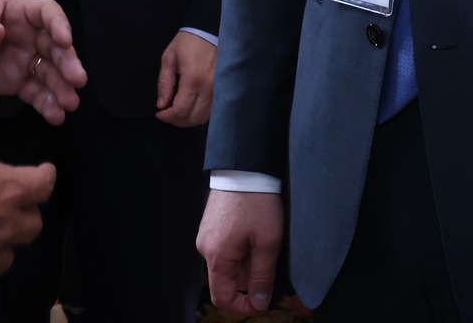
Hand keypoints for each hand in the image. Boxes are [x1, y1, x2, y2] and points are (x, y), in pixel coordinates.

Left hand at [0, 0, 86, 123]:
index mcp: (15, 9)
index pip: (45, 12)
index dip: (58, 24)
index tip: (65, 40)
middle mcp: (27, 33)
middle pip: (53, 45)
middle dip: (66, 62)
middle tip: (76, 80)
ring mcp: (23, 58)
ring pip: (49, 72)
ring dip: (61, 87)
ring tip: (69, 104)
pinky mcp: (15, 81)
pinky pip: (35, 92)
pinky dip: (46, 104)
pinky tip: (55, 115)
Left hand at [155, 31, 216, 127]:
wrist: (209, 31)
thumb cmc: (188, 42)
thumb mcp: (169, 58)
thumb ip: (164, 83)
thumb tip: (161, 104)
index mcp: (193, 79)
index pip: (180, 109)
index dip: (168, 116)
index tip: (159, 113)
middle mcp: (208, 88)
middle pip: (192, 118)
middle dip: (176, 120)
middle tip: (167, 114)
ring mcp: (217, 90)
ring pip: (203, 117)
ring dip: (188, 120)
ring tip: (178, 112)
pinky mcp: (222, 89)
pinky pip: (211, 111)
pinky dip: (199, 114)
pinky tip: (191, 107)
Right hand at [197, 187, 282, 316]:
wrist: (244, 167)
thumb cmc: (257, 203)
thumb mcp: (267, 242)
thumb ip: (262, 277)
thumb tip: (258, 303)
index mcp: (217, 257)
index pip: (222, 297)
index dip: (242, 306)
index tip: (261, 300)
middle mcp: (204, 249)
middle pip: (226, 279)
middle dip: (249, 276)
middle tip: (267, 255)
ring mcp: (205, 236)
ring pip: (227, 263)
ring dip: (246, 260)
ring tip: (260, 238)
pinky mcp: (209, 225)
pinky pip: (224, 248)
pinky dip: (240, 248)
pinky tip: (252, 230)